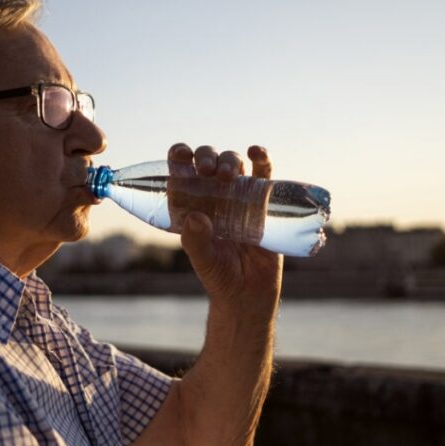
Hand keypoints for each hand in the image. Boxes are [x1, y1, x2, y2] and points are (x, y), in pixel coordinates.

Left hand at [168, 143, 282, 307]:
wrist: (250, 293)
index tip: (180, 155)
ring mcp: (240, 195)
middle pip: (209, 161)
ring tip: (228, 174)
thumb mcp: (204, 260)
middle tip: (206, 170)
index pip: (182, 171)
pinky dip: (262, 158)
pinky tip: (257, 152)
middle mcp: (214, 194)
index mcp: (192, 203)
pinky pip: (264, 173)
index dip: (180, 156)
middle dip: (206, 157)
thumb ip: (196, 241)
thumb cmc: (220, 276)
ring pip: (234, 163)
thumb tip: (195, 217)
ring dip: (230, 159)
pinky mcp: (264, 200)